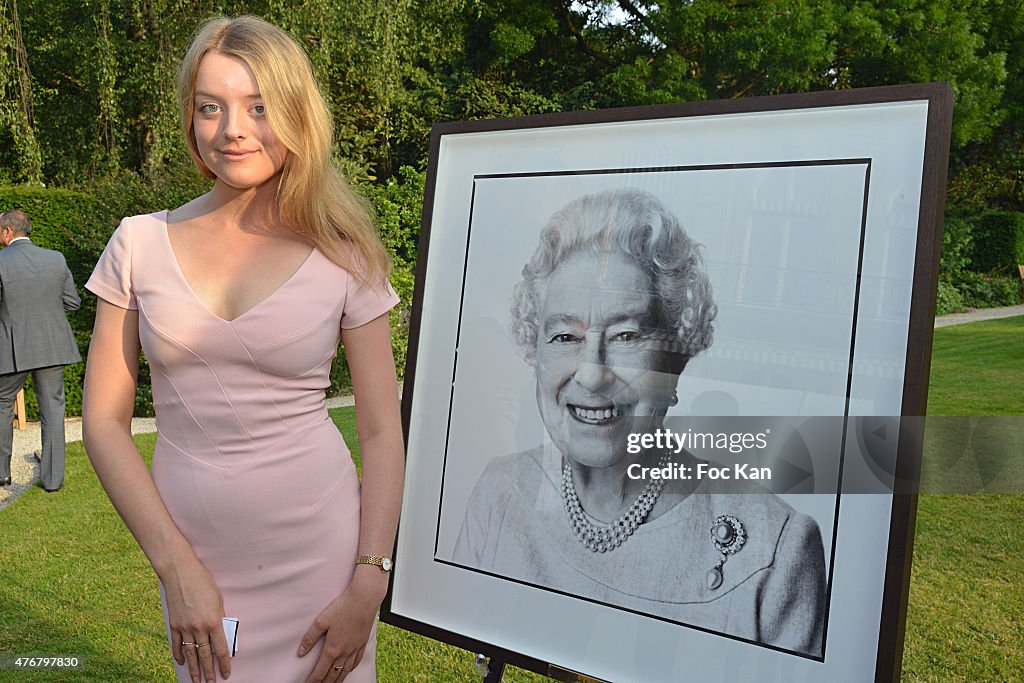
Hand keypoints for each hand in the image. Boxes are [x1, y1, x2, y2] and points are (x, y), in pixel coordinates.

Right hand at [162, 555, 231, 681]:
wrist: (180, 573)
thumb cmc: (203, 583)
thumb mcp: (218, 599)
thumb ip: (220, 617)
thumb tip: (223, 633)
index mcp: (213, 621)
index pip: (220, 649)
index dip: (224, 664)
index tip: (227, 673)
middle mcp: (199, 628)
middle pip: (205, 655)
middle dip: (209, 672)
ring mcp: (184, 627)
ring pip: (190, 654)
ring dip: (194, 669)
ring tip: (197, 681)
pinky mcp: (173, 625)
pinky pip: (176, 644)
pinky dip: (179, 655)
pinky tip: (182, 663)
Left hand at [297, 571, 384, 682]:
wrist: (364, 599)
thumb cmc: (343, 607)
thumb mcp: (321, 621)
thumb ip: (310, 638)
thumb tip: (301, 652)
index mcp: (332, 649)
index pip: (320, 672)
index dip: (312, 681)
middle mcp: (345, 652)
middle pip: (333, 675)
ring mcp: (355, 649)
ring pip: (345, 672)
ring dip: (337, 681)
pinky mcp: (363, 643)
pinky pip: (356, 662)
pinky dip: (350, 670)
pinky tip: (348, 671)